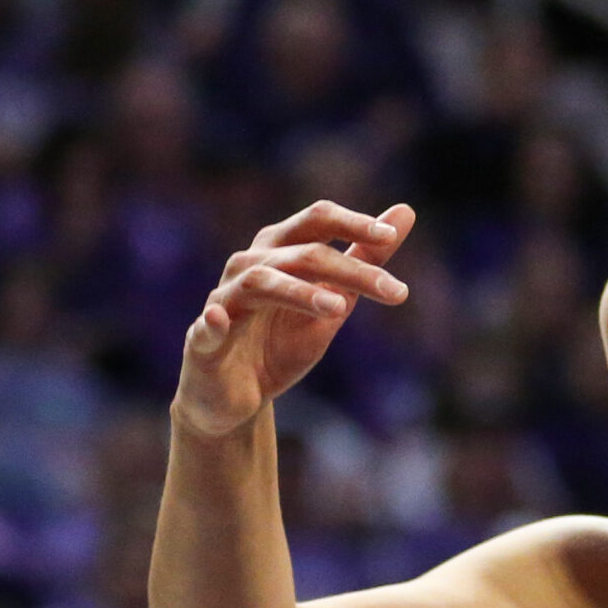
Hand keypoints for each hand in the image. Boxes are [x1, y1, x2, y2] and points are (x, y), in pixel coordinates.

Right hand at [174, 200, 415, 437]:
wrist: (241, 395)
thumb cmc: (283, 339)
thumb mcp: (335, 301)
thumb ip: (366, 259)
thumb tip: (406, 211)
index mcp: (280, 250)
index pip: (316, 220)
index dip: (352, 223)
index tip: (390, 236)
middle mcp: (250, 265)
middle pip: (302, 253)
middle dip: (351, 269)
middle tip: (394, 291)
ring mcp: (224, 300)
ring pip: (262, 282)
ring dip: (300, 292)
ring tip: (340, 308)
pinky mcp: (202, 339)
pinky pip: (206, 326)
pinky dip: (212, 322)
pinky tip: (219, 320)